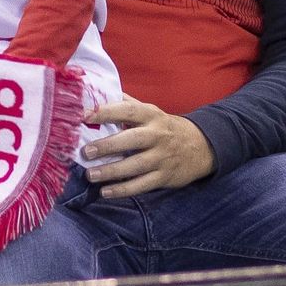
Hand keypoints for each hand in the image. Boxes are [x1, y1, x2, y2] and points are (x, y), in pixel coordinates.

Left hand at [78, 94, 214, 197]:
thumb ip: (126, 103)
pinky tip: (105, 192)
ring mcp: (162, 157)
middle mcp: (157, 135)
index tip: (84, 115)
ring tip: (90, 175)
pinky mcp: (164, 176)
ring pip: (135, 165)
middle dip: (107, 146)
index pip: (128, 110)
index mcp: (151, 115)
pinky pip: (141, 184)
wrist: (201, 146)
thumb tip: (96, 92)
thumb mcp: (150, 111)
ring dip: (111, 171)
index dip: (106, 112)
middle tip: (85, 151)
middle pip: (131, 140)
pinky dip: (123, 190)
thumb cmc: (164, 127)